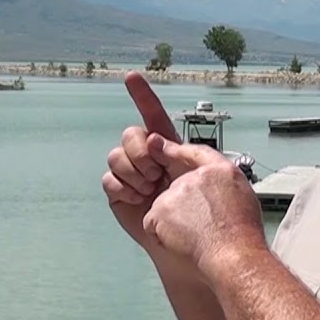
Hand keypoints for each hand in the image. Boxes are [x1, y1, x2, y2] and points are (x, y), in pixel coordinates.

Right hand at [102, 72, 189, 252]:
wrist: (193, 243)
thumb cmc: (207, 213)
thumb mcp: (210, 174)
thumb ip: (186, 151)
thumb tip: (155, 140)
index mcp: (167, 148)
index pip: (153, 116)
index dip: (143, 96)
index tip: (131, 76)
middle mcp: (146, 158)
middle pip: (130, 134)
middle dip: (140, 151)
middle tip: (157, 174)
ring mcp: (132, 176)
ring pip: (115, 156)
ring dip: (133, 172)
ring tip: (150, 190)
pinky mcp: (120, 195)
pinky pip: (109, 179)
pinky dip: (124, 188)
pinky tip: (140, 200)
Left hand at [142, 134, 267, 279]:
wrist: (233, 255)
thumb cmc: (242, 234)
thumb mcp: (244, 195)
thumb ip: (224, 182)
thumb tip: (213, 183)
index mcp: (220, 170)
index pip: (195, 154)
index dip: (178, 152)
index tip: (163, 148)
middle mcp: (196, 177)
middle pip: (179, 186)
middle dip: (184, 206)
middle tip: (201, 226)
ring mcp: (176, 192)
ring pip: (165, 206)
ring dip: (173, 221)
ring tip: (195, 236)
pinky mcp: (161, 210)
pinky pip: (153, 223)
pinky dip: (161, 234)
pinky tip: (181, 241)